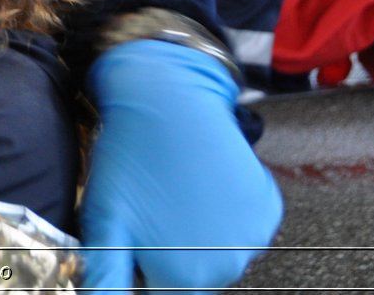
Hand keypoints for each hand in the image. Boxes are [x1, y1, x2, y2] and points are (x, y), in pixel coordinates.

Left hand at [80, 41, 281, 293]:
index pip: (163, 291)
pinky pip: (241, 223)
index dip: (143, 265)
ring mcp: (254, 238)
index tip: (135, 233)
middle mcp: (228, 269)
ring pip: (217, 249)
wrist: (170, 98)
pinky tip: (201, 179)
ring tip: (173, 188)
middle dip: (170, 251)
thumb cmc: (131, 157)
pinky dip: (224, 209)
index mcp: (185, 280)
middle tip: (150, 206)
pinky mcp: (268, 207)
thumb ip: (108, 277)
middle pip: (192, 275)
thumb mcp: (105, 223)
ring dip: (197, 231)